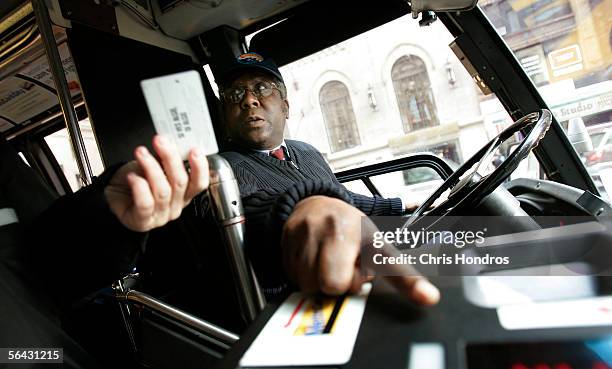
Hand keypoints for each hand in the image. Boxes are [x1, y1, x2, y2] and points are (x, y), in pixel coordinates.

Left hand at [104, 135, 208, 231]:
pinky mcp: (143, 221)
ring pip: (163, 190)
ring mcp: (160, 216)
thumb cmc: (135, 180)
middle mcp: (175, 206)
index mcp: (183, 193)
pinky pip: (146, 203)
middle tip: (160, 141)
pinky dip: (139, 186)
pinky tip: (132, 176)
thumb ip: (165, 158)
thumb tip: (172, 142)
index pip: (199, 183)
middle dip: (170, 158)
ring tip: (141, 153)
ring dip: (151, 167)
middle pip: (180, 182)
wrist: (112, 194)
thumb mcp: (154, 166)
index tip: (193, 150)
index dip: (200, 168)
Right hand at [281, 196, 439, 305]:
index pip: (388, 262)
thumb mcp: (375, 240)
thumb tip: (426, 297)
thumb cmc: (347, 227)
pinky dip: (303, 276)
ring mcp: (307, 239)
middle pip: (336, 285)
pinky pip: (295, 281)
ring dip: (319, 281)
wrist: (310, 205)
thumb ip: (394, 270)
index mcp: (365, 231)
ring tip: (327, 261)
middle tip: (344, 268)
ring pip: (312, 286)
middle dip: (339, 283)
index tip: (429, 297)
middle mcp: (335, 232)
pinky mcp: (285, 247)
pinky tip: (311, 260)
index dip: (409, 283)